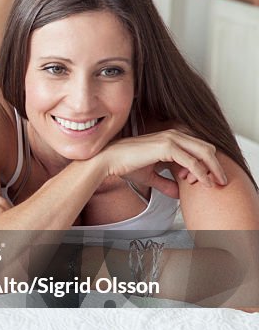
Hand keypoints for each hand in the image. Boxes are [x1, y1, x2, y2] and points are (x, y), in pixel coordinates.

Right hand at [99, 129, 226, 195]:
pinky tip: (202, 183)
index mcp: (170, 138)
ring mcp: (171, 139)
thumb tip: (178, 194)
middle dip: (216, 166)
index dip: (205, 164)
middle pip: (206, 148)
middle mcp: (173, 135)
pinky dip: (200, 173)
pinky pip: (192, 161)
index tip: (203, 181)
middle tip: (220, 181)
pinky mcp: (167, 146)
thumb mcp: (150, 176)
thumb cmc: (124, 166)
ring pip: (204, 152)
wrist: (108, 161)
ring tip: (214, 184)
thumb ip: (166, 183)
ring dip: (212, 169)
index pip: (198, 148)